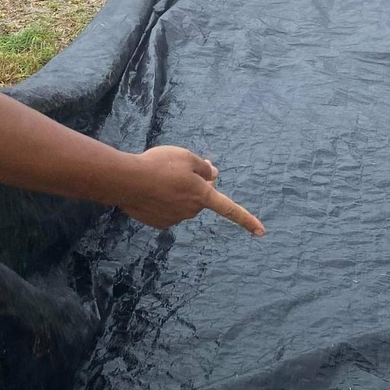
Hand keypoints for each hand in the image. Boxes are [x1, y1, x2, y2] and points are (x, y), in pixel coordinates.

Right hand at [117, 145, 264, 235]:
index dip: (246, 219)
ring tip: (158, 177)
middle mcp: (191, 211)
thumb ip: (203, 167)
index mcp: (202, 195)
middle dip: (195, 186)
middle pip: (200, 198)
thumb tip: (212, 175)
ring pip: (182, 203)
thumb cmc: (159, 165)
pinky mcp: (158, 223)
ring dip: (176, 192)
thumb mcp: (186, 156)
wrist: (127, 181)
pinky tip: (149, 189)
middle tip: (178, 169)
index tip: (262, 232)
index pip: (229, 209)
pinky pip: (166, 209)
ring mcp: (174, 219)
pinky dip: (161, 200)